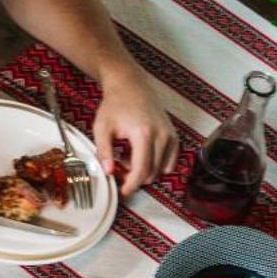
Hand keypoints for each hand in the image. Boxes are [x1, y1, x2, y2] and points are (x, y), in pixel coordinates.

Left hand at [93, 67, 175, 197]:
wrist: (130, 85)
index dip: (132, 185)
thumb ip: (104, 152)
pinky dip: (157, 164)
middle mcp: (161, 135)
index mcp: (143, 134)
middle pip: (152, 172)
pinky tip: (142, 154)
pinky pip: (170, 161)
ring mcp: (170, 135)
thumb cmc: (115, 104)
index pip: (141, 170)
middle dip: (135, 177)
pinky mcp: (174, 135)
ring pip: (161, 169)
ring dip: (145, 170)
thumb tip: (108, 173)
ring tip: (128, 156)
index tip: (123, 192)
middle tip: (119, 166)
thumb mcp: (102, 128)